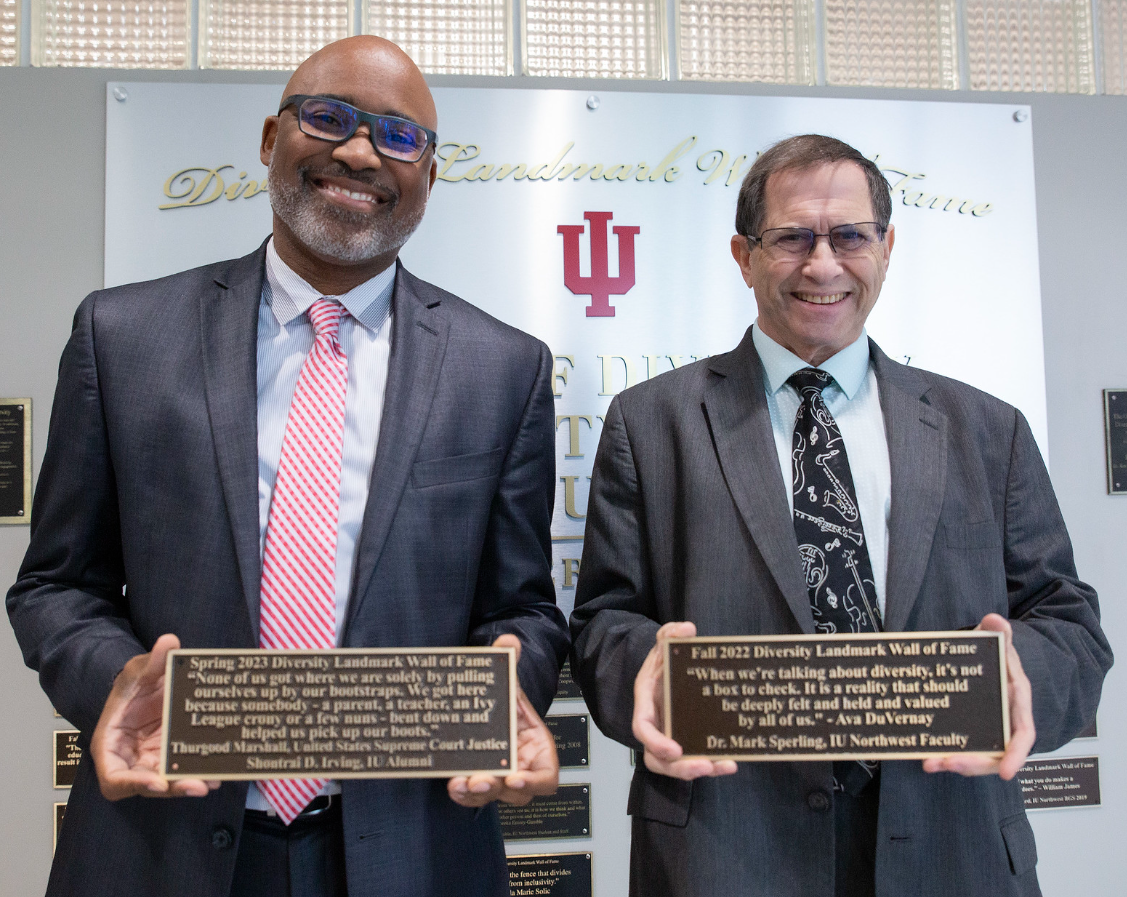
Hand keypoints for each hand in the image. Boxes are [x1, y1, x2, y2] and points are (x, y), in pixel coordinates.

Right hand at [90, 633, 218, 799]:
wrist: (147, 688)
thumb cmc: (132, 685)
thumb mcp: (137, 671)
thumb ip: (152, 661)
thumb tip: (169, 642)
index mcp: (111, 747)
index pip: (114, 778)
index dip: (134, 783)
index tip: (157, 781)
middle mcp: (131, 762)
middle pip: (149, 786)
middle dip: (172, 788)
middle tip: (198, 786)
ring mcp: (153, 763)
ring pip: (170, 782)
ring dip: (190, 784)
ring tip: (213, 781)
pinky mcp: (173, 759)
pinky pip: (185, 770)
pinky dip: (201, 772)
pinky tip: (221, 771)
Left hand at [447, 635, 559, 807]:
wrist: (490, 709)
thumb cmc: (507, 704)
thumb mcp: (508, 685)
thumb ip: (509, 663)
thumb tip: (508, 642)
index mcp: (537, 749)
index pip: (546, 777)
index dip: (534, 782)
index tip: (515, 777)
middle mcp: (520, 768)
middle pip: (515, 792)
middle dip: (498, 789)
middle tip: (481, 780)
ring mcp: (499, 776)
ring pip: (492, 796)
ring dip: (476, 794)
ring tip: (460, 783)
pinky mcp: (478, 779)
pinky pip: (473, 794)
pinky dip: (462, 793)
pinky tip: (452, 783)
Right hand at [633, 621, 737, 780]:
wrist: (668, 669)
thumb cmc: (662, 662)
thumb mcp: (663, 644)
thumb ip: (670, 633)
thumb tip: (686, 629)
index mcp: (646, 704)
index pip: (642, 729)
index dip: (656, 742)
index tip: (675, 749)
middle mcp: (656, 725)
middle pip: (658, 758)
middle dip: (680, 768)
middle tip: (704, 766)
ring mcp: (671, 736)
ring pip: (677, 766)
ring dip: (699, 769)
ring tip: (724, 765)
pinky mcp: (688, 741)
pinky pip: (695, 759)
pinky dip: (713, 763)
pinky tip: (732, 761)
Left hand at [922, 614, 1034, 780]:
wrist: (987, 661)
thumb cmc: (998, 657)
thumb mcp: (999, 644)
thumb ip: (999, 633)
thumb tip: (995, 620)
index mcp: (1017, 705)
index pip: (1023, 736)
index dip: (1016, 756)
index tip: (1008, 774)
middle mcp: (1004, 724)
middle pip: (994, 755)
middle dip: (973, 763)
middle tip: (948, 763)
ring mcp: (985, 732)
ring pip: (974, 757)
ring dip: (953, 763)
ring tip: (929, 763)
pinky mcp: (967, 734)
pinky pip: (957, 749)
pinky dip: (942, 755)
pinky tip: (924, 757)